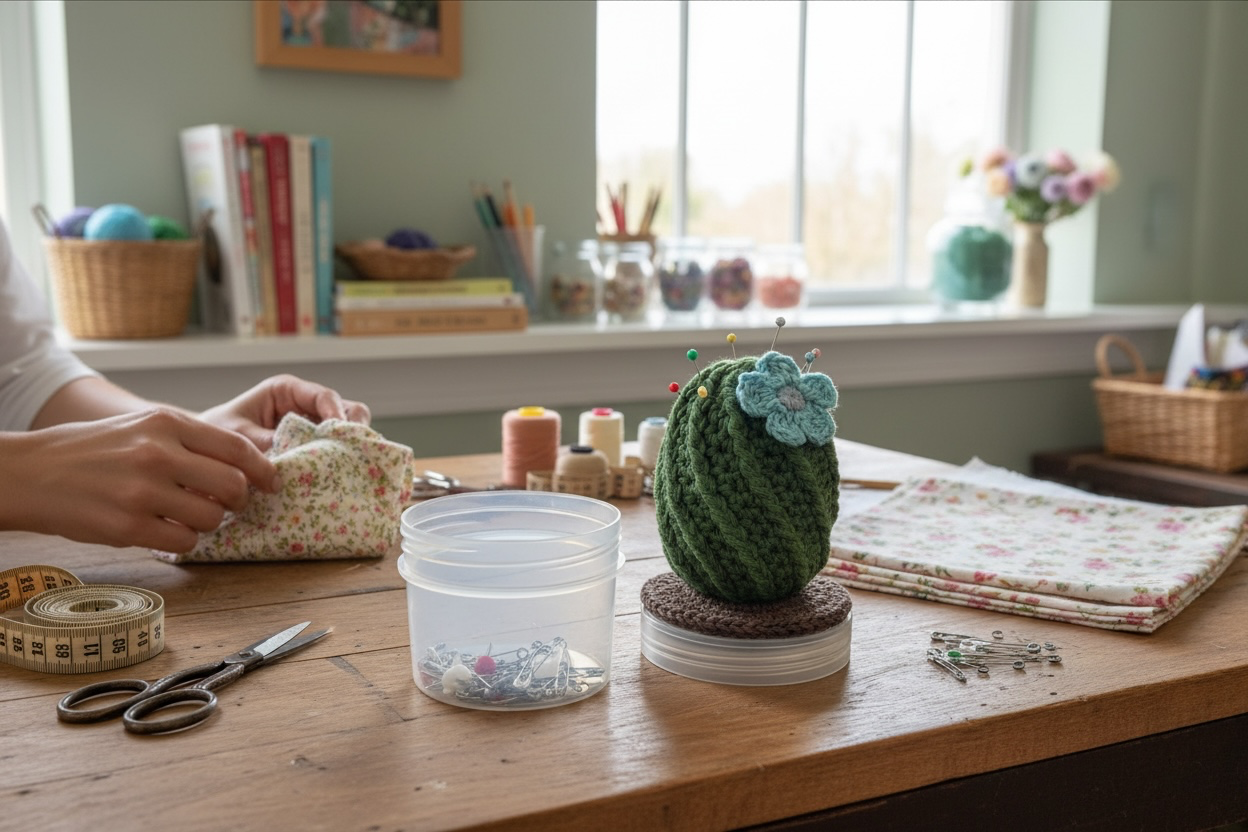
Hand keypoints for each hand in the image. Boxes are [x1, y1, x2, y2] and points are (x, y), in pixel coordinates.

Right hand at [0, 409, 278, 552]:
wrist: (33, 472)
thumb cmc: (95, 449)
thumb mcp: (143, 426)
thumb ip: (190, 442)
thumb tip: (242, 466)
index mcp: (167, 423)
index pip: (237, 448)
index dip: (263, 469)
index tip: (271, 482)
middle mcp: (158, 454)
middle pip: (232, 485)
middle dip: (239, 500)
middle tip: (229, 505)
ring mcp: (143, 492)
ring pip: (212, 517)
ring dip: (209, 523)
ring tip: (188, 516)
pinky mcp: (128, 526)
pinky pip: (184, 541)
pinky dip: (184, 540)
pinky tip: (167, 530)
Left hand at [198, 374, 370, 451]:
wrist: (204, 453)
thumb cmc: (217, 434)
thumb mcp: (237, 436)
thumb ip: (265, 442)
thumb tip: (296, 455)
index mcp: (286, 391)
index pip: (323, 396)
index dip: (335, 412)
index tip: (336, 431)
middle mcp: (305, 406)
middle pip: (346, 410)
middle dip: (352, 429)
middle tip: (352, 448)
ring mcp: (312, 427)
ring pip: (346, 432)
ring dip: (349, 446)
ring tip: (349, 463)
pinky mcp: (312, 448)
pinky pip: (335, 451)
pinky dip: (340, 461)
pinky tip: (339, 474)